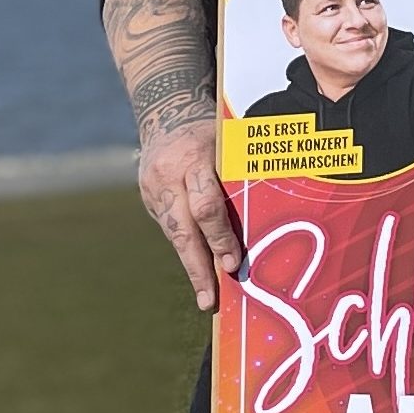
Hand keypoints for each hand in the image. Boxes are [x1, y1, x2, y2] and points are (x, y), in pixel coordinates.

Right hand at [138, 118, 241, 310]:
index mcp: (194, 158)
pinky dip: (187, 249)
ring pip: (174, 234)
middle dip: (198, 267)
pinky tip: (200, 272)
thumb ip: (240, 174)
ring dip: (192, 266)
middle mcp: (168, 176)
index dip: (220, 237)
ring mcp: (153, 189)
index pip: (206, 206)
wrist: (166, 114)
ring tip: (206, 297)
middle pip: (182, 230)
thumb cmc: (211, 130)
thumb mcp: (229, 140)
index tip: (234, 264)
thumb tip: (265, 219)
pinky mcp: (148, 199)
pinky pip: (170, 228)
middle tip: (210, 299)